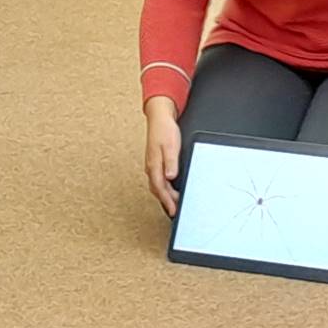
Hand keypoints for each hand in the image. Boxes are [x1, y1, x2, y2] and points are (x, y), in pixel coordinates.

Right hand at [144, 99, 182, 216]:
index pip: (160, 188)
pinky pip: (158, 179)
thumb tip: (170, 176)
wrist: (159, 117)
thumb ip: (170, 162)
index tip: (173, 211)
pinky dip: (163, 187)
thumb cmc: (164, 129)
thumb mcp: (170, 145)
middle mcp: (151, 166)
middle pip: (158, 189)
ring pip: (157, 185)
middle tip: (176, 210)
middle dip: (166, 201)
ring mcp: (152, 164)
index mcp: (154, 164)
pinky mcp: (155, 161)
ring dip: (164, 195)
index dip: (167, 201)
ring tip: (174, 203)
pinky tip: (169, 188)